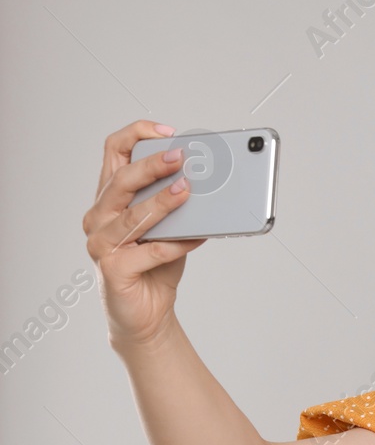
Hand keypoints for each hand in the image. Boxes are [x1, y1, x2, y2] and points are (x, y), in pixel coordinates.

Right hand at [83, 121, 205, 349]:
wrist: (146, 313)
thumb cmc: (156, 265)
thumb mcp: (168, 226)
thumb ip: (176, 204)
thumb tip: (205, 180)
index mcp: (110, 198)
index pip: (113, 153)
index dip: (136, 135)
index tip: (167, 131)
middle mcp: (99, 217)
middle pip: (121, 180)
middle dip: (152, 165)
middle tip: (180, 156)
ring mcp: (101, 244)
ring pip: (133, 216)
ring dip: (163, 202)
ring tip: (188, 191)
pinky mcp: (113, 270)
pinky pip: (148, 251)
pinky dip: (176, 244)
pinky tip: (198, 238)